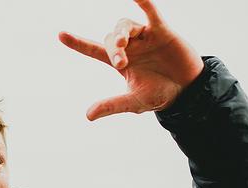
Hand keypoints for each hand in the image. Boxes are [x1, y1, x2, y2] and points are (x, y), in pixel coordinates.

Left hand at [58, 0, 203, 120]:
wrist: (187, 91)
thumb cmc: (159, 94)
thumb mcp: (134, 101)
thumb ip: (112, 105)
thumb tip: (88, 116)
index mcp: (119, 62)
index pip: (93, 49)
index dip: (77, 43)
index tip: (61, 34)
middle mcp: (130, 47)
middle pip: (111, 39)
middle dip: (113, 48)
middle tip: (121, 62)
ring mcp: (145, 37)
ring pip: (125, 25)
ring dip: (121, 33)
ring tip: (123, 45)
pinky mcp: (162, 32)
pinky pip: (151, 14)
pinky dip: (145, 4)